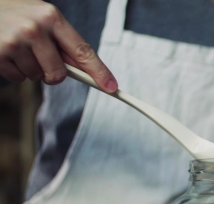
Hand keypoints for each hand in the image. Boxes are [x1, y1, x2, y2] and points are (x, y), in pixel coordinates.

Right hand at [0, 0, 116, 90]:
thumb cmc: (17, 15)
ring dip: (30, 69)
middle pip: (59, 74)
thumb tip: (87, 70)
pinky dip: (14, 71)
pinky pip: (18, 79)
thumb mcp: (43, 19)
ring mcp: (15, 41)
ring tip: (17, 48)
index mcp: (52, 17)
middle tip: (39, 57)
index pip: (83, 51)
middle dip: (52, 74)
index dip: (99, 72)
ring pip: (37, 77)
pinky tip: (6, 52)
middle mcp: (35, 28)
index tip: (112, 87)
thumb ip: (64, 43)